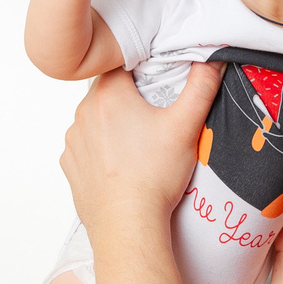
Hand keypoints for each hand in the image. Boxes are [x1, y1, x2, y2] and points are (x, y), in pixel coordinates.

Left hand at [61, 63, 216, 234]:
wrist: (127, 225)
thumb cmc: (154, 176)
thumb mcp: (185, 126)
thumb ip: (201, 87)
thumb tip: (212, 58)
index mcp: (108, 95)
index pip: (121, 63)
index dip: (141, 67)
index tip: (156, 80)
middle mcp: (82, 113)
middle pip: (107, 91)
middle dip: (129, 98)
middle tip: (153, 116)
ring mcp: (73, 141)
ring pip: (95, 119)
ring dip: (112, 124)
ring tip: (138, 144)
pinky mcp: (70, 165)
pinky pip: (86, 146)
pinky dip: (101, 150)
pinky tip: (121, 163)